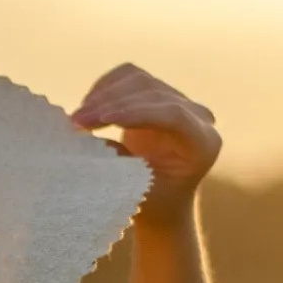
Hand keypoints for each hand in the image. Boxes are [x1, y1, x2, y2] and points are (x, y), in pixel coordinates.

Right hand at [72, 64, 220, 227]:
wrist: (162, 201)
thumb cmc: (154, 204)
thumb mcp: (141, 192)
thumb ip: (124, 165)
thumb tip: (91, 138)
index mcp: (204, 144)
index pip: (173, 115)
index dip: (137, 112)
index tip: (102, 119)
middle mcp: (197, 117)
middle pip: (154, 93)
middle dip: (113, 103)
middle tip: (78, 120)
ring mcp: (178, 101)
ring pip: (140, 81)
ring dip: (105, 94)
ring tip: (78, 116)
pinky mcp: (158, 93)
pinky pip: (130, 77)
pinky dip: (105, 87)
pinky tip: (88, 105)